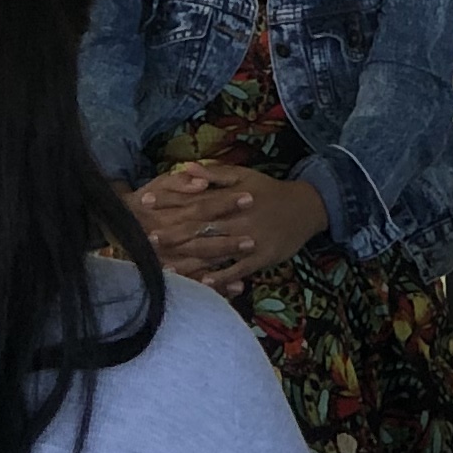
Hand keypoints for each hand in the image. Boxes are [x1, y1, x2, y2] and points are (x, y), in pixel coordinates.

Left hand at [130, 165, 325, 293]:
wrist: (307, 207)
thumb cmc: (270, 190)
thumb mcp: (244, 175)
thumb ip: (215, 173)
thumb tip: (185, 168)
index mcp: (230, 200)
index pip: (194, 200)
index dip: (169, 202)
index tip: (146, 202)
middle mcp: (237, 220)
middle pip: (200, 228)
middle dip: (172, 234)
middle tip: (147, 239)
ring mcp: (249, 241)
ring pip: (215, 252)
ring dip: (189, 260)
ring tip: (165, 268)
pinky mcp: (261, 259)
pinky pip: (239, 269)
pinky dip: (222, 277)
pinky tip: (204, 284)